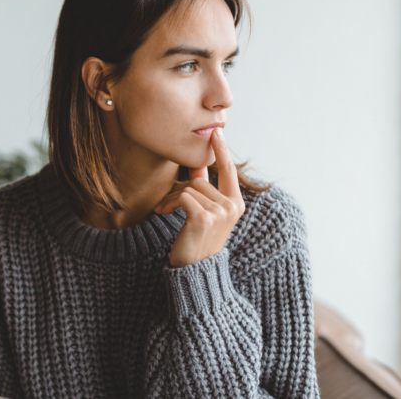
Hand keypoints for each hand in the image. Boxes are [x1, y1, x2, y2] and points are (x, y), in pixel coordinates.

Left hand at [154, 127, 245, 267]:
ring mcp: (220, 212)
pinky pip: (183, 196)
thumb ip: (203, 187)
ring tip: (165, 211)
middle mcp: (232, 207)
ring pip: (189, 188)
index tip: (216, 131)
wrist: (194, 269)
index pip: (229, 170)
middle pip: (199, 180)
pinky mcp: (204, 217)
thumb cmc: (198, 241)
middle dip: (179, 189)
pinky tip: (164, 213)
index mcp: (236, 204)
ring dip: (171, 198)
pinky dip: (170, 203)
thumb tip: (197, 163)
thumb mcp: (205, 212)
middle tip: (166, 204)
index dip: (222, 150)